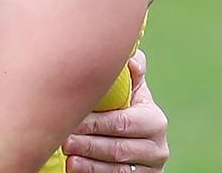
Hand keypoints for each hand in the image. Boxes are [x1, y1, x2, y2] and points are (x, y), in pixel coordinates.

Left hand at [64, 49, 168, 171]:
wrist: (137, 142)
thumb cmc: (127, 109)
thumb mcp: (134, 92)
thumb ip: (132, 74)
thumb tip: (131, 59)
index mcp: (154, 121)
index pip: (123, 123)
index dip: (97, 123)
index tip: (72, 119)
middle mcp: (157, 147)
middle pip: (118, 148)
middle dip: (89, 144)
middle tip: (64, 140)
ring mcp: (150, 168)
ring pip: (117, 168)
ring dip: (89, 163)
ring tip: (68, 156)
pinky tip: (76, 168)